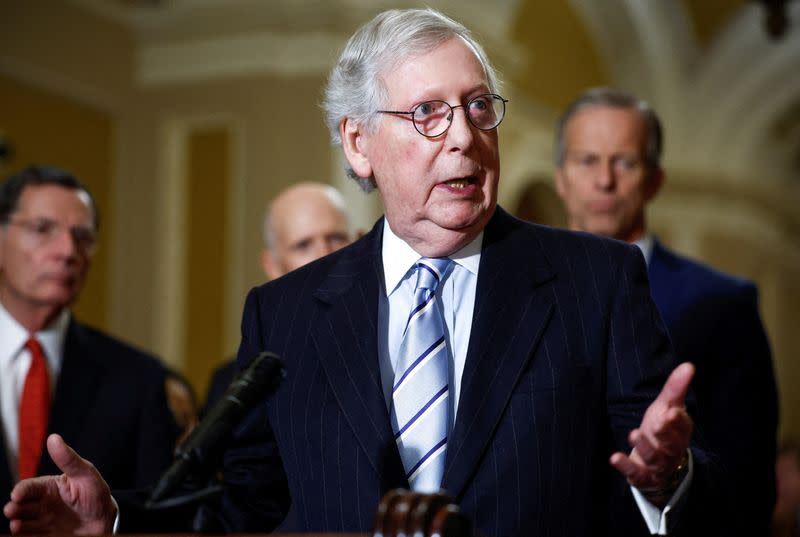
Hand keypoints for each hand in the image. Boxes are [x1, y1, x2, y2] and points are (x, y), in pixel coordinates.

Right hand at [3, 434, 116, 534]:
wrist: (106, 519)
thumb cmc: (95, 493)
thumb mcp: (85, 473)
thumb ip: (68, 459)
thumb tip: (54, 438)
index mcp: (49, 487)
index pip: (29, 488)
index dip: (21, 490)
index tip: (17, 495)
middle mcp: (42, 505)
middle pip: (21, 506)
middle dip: (14, 508)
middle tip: (11, 510)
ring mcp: (43, 522)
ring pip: (23, 523)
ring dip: (17, 524)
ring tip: (16, 525)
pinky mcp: (46, 535)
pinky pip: (31, 536)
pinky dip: (25, 535)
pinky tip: (22, 533)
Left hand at [610, 362, 693, 504]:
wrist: (660, 465)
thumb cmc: (663, 430)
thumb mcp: (668, 407)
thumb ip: (676, 388)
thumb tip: (688, 365)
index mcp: (680, 432)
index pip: (682, 425)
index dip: (677, 419)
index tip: (671, 410)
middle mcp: (672, 449)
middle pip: (671, 443)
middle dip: (664, 433)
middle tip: (657, 422)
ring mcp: (658, 465)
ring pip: (654, 458)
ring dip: (644, 447)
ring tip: (634, 434)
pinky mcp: (643, 477)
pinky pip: (636, 474)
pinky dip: (626, 467)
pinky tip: (614, 457)